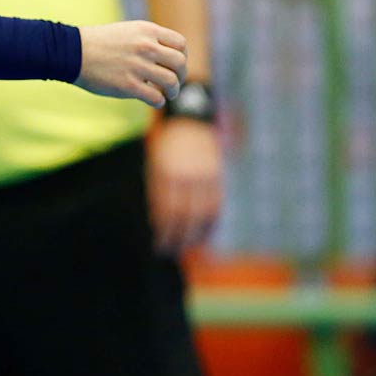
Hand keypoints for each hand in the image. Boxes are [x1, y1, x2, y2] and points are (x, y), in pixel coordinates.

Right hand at [75, 20, 186, 105]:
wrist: (71, 52)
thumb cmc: (98, 43)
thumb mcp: (127, 31)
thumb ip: (148, 40)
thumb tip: (167, 58)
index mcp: (146, 31)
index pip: (181, 44)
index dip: (182, 57)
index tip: (174, 65)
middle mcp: (146, 46)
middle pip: (180, 63)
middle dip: (181, 75)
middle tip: (175, 82)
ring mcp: (137, 66)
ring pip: (171, 82)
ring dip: (173, 91)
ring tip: (167, 94)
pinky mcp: (128, 85)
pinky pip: (156, 97)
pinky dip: (159, 102)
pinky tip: (153, 101)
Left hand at [148, 115, 222, 253]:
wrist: (190, 123)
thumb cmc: (168, 149)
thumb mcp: (156, 166)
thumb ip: (159, 192)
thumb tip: (160, 223)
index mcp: (165, 174)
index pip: (165, 211)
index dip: (163, 232)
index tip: (159, 246)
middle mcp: (186, 176)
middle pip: (184, 215)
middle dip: (178, 237)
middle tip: (171, 252)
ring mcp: (205, 176)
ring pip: (203, 213)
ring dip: (195, 234)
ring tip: (187, 247)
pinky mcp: (218, 177)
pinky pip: (217, 205)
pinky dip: (211, 222)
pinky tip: (204, 234)